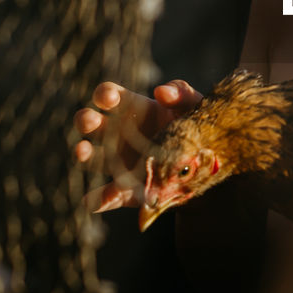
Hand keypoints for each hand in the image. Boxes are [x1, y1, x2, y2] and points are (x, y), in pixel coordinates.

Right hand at [73, 79, 201, 212]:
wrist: (208, 166)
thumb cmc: (196, 127)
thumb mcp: (195, 106)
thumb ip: (181, 92)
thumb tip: (159, 92)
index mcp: (134, 110)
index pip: (109, 96)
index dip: (104, 94)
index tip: (109, 99)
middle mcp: (120, 134)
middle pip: (90, 123)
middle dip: (85, 119)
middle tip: (91, 121)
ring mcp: (119, 162)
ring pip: (91, 158)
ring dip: (83, 154)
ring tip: (83, 152)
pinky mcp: (125, 190)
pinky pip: (106, 197)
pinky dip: (98, 200)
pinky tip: (93, 201)